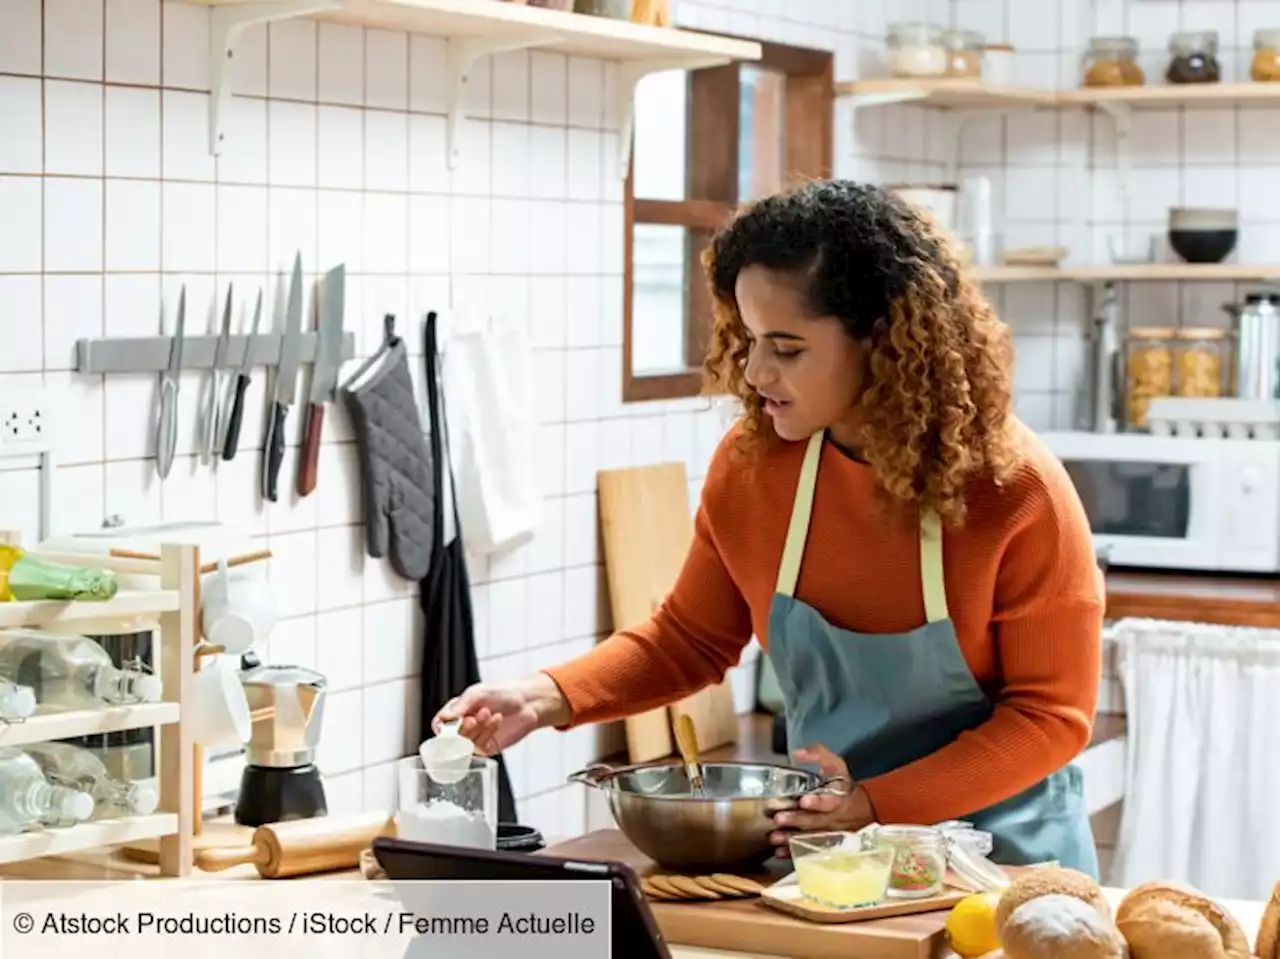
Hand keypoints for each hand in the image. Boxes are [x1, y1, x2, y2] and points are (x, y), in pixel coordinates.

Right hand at [431, 673, 570, 754]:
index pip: (440, 724)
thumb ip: (460, 706)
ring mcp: (475, 739)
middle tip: (476, 716)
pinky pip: (480, 747)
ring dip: (479, 729)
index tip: (446, 726)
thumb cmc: (502, 692)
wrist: (527, 701)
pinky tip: (497, 720)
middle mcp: (464, 726)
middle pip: (452, 737)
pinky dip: (488, 733)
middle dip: (465, 727)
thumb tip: (443, 719)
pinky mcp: (488, 747)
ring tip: (490, 713)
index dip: (441, 727)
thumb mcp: (478, 693)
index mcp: (457, 711)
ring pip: (466, 743)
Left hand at [766, 743, 873, 858]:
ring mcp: (829, 835)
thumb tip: (798, 753)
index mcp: (838, 799)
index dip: (817, 802)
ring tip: (775, 837)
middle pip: (815, 821)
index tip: (804, 801)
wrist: (865, 811)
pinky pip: (808, 852)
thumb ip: (819, 756)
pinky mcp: (824, 846)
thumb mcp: (837, 767)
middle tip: (779, 819)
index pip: (830, 801)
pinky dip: (793, 853)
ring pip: (810, 838)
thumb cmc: (844, 788)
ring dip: (791, 838)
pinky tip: (779, 851)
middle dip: (796, 820)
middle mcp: (834, 819)